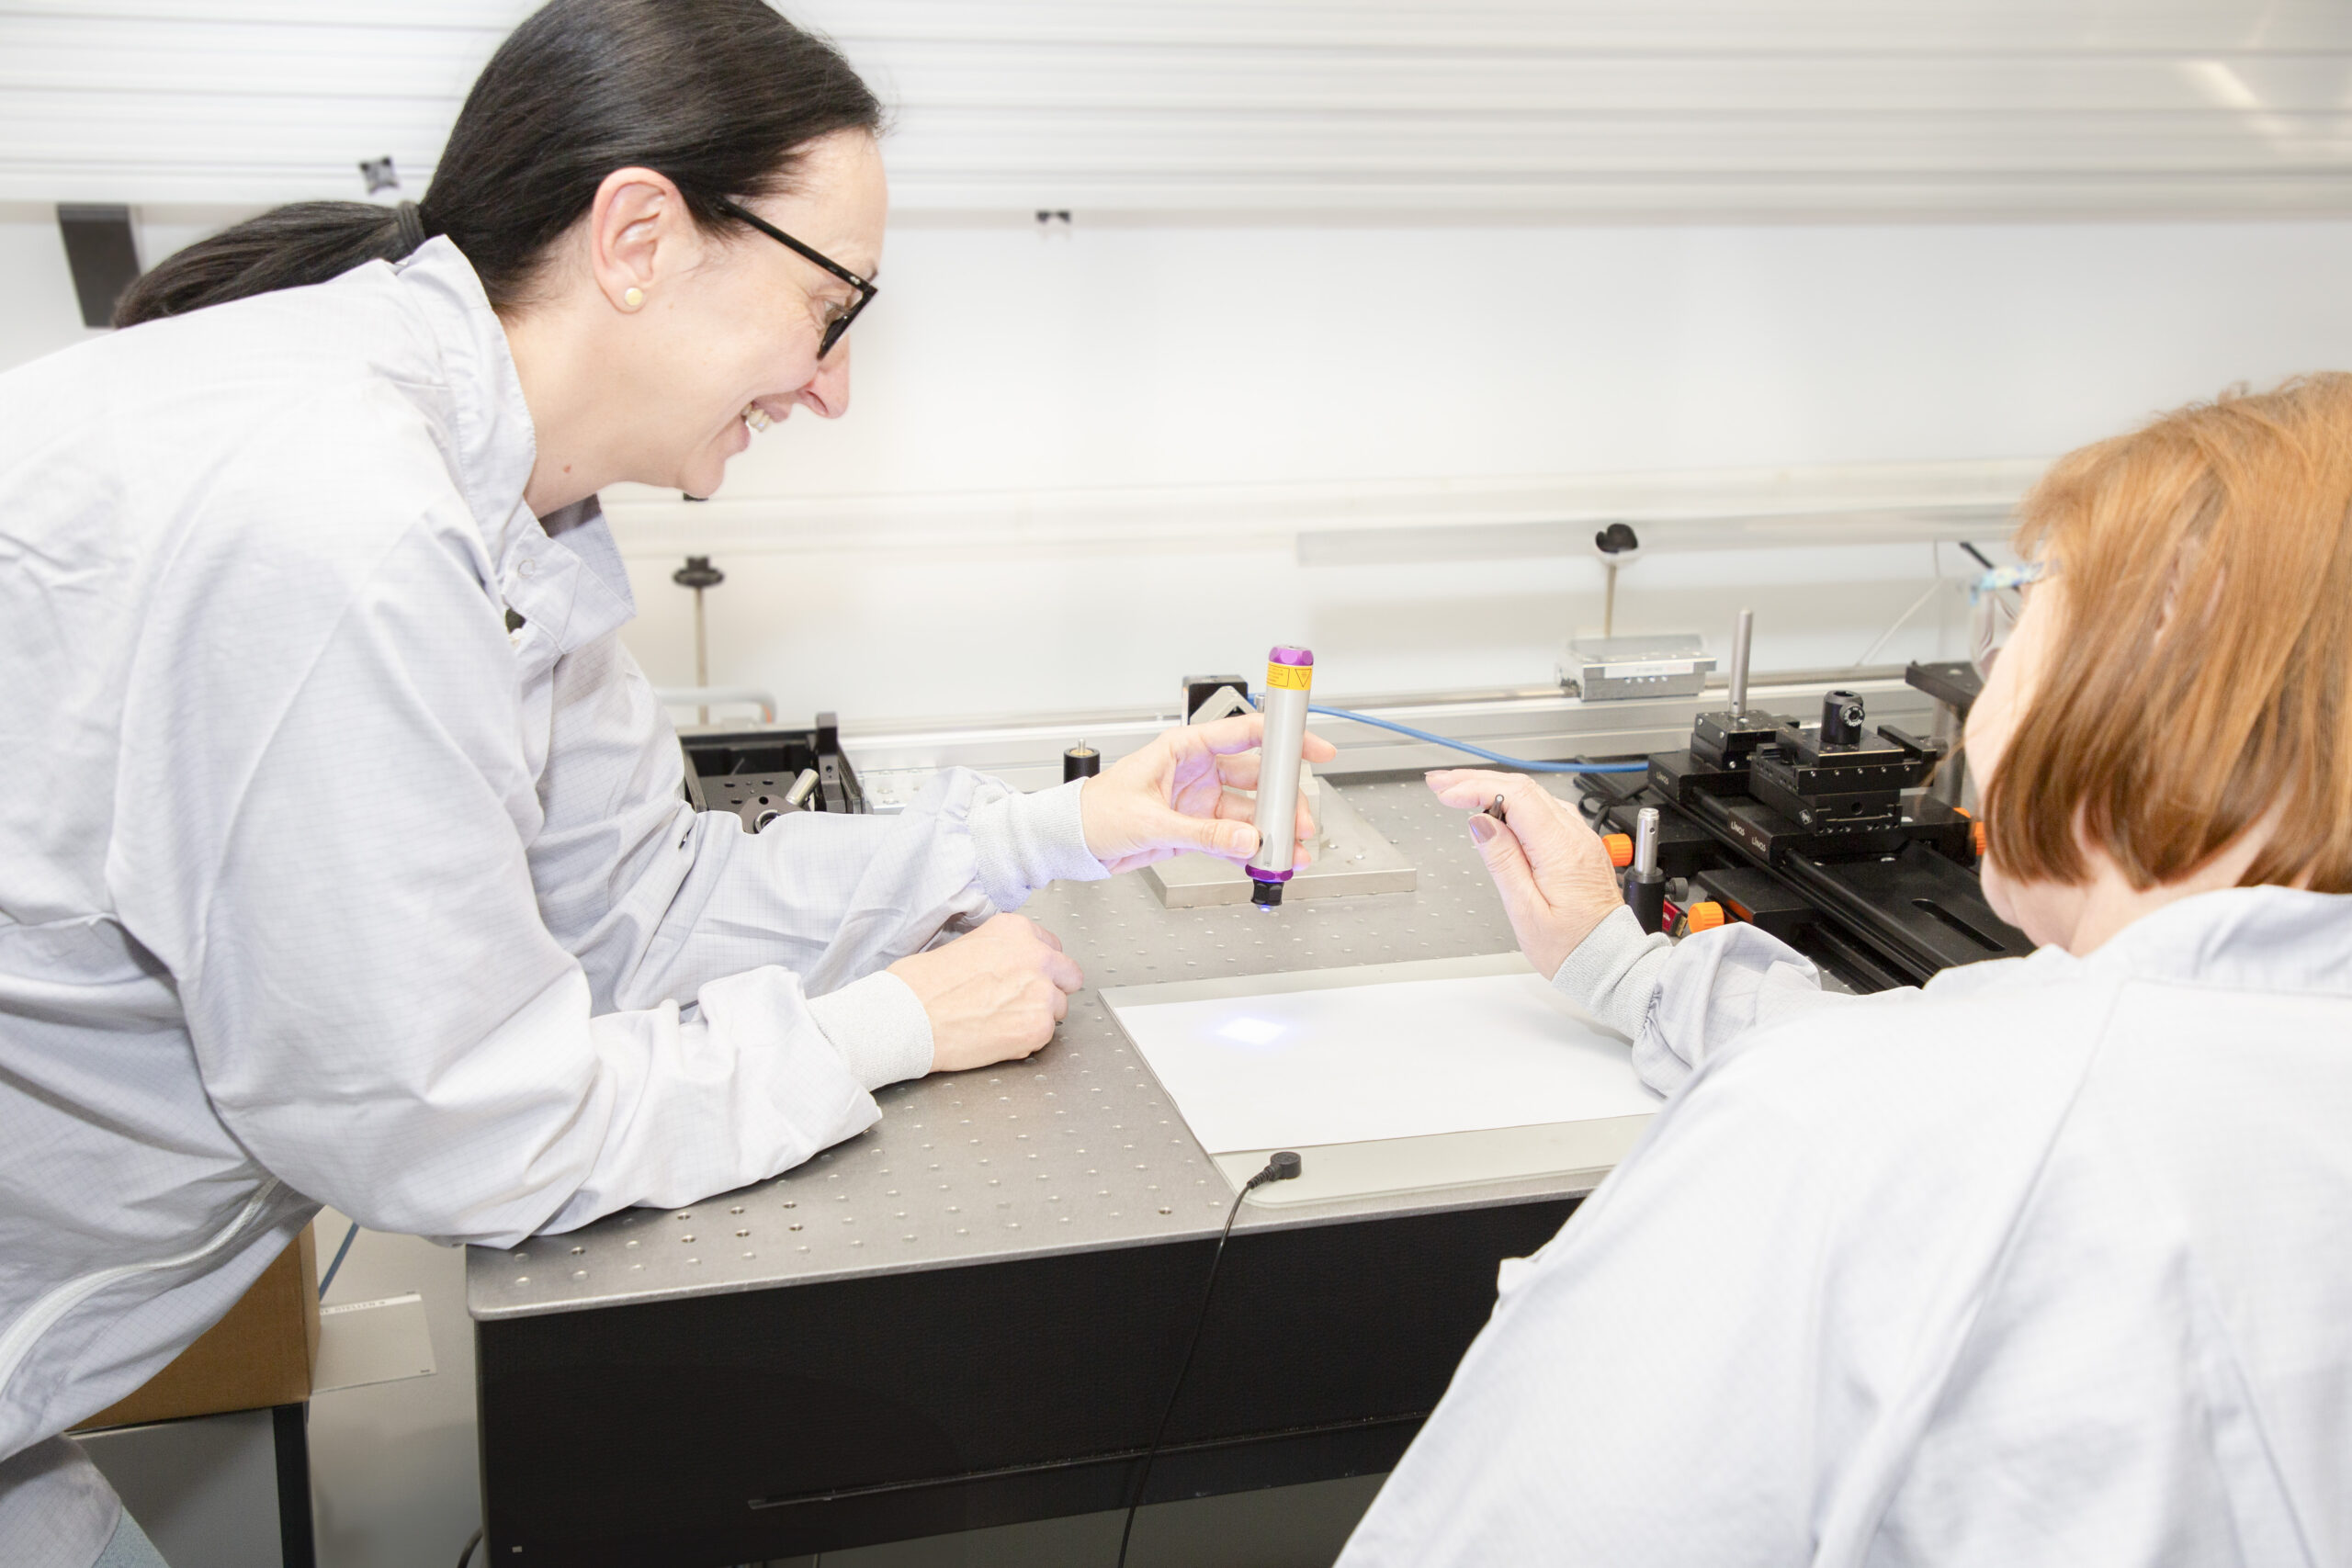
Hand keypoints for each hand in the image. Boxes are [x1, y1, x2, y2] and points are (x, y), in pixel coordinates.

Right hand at [889, 914, 1083, 1072]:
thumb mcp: (966, 945)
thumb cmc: (923, 984)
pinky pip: (1045, 1036)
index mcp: (1016, 931)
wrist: (910, 1016)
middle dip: (1051, 988)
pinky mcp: (1037, 1028)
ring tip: (1000, 1020)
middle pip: (1069, 976)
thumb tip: (1010, 966)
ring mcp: (1041, 993)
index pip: (1052, 947)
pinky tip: (996, 1035)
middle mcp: (1036, 957)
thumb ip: (1001, 952)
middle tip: (1022, 1001)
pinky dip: (1025, 1040)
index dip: (1038, 966)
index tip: (1025, 976)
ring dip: (1036, 1016)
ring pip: (1058, 1009)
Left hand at [1079, 715, 1338, 874]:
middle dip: (1283, 800)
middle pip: (1257, 778)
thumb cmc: (1093, 812)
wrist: (1072, 843)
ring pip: (1250, 812)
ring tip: (1290, 851)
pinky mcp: (1197, 828)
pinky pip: (1234, 837)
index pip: (1245, 733)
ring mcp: (1199, 800)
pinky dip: (1251, 850)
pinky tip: (1267, 860)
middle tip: (1300, 823)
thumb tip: (1246, 838)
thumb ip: (1203, 831)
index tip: (1314, 746)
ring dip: (1272, 832)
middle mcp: (1197, 771)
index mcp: (1184, 749)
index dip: (1284, 738)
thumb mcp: (1150, 820)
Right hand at [1427, 769, 1626, 979]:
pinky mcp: (1579, 845)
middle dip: (1477, 780)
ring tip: (1460, 792)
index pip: (1516, 796)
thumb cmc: (1570, 946)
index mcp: (1560, 849)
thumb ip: (1502, 861)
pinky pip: (1545, 810)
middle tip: (1441, 783)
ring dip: (1495, 787)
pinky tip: (1496, 810)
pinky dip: (1515, 802)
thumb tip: (1480, 823)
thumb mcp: (1524, 910)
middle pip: (1524, 788)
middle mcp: (1575, 836)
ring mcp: (1580, 838)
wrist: (1607, 961)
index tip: (1446, 793)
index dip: (1475, 787)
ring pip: (1534, 795)